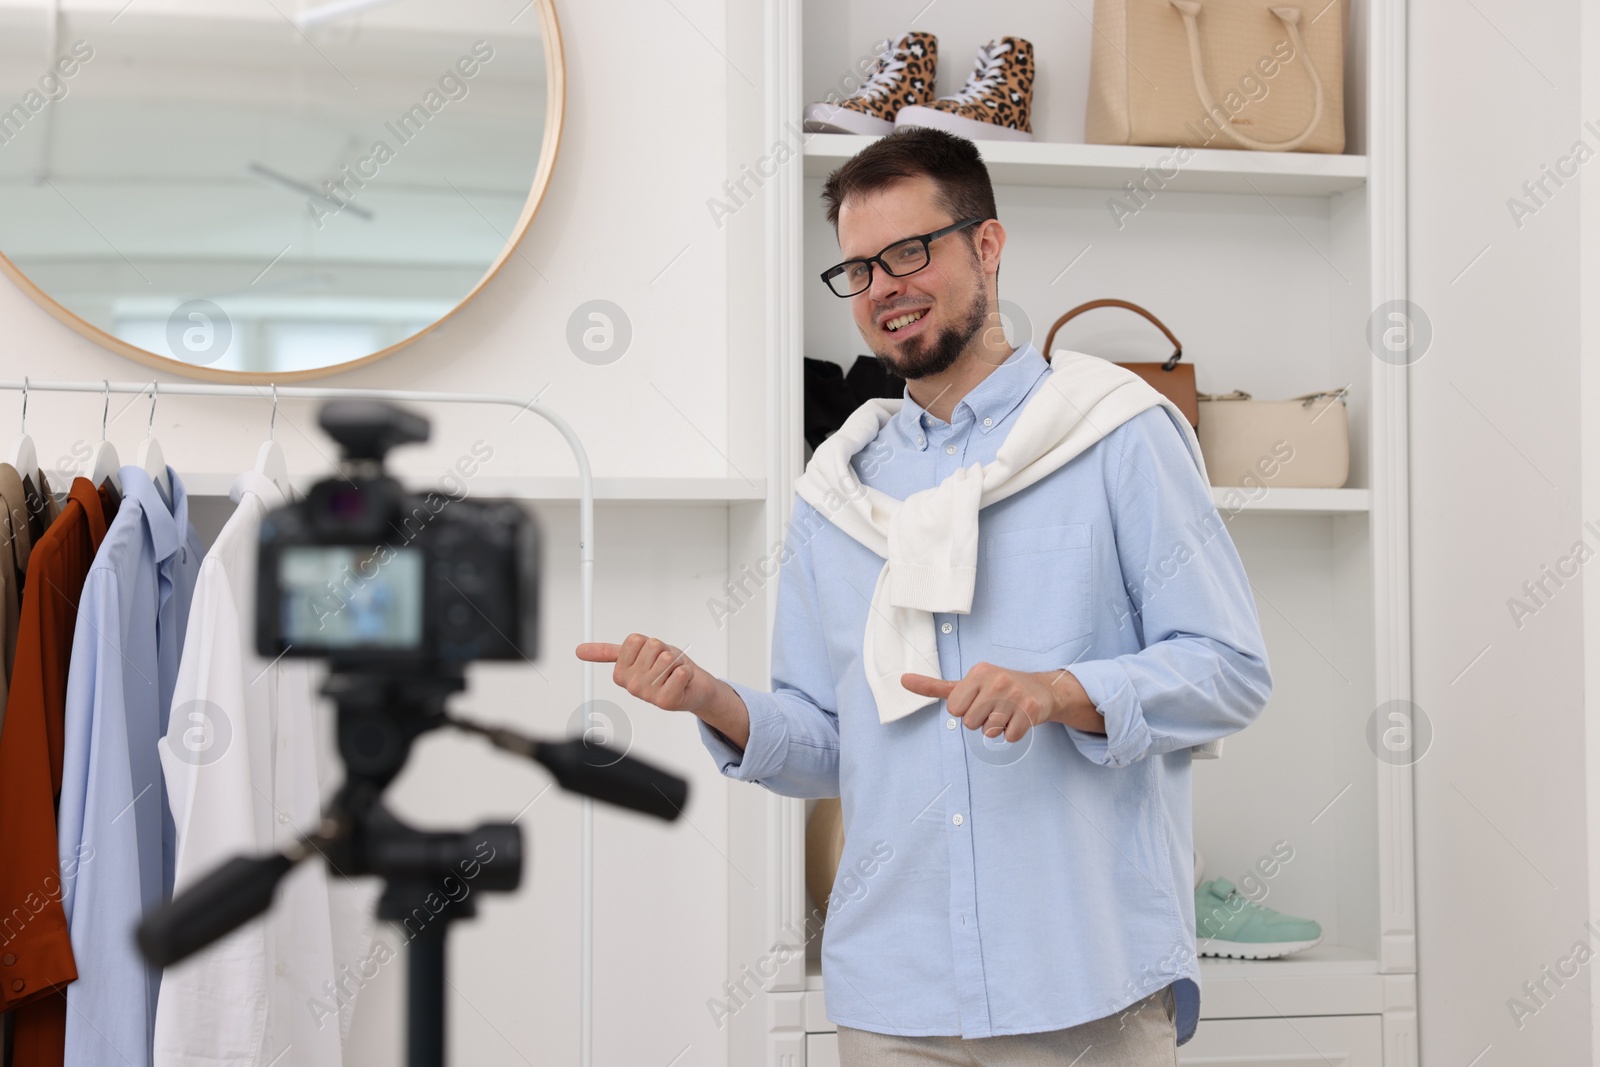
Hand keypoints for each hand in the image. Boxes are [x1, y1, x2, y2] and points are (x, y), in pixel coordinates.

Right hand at [576, 635, 717, 714]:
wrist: (693, 688)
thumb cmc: (667, 669)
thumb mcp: (638, 655)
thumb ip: (608, 651)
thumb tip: (579, 650)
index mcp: (621, 673)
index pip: (635, 640)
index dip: (649, 643)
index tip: (652, 657)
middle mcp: (631, 686)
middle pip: (653, 646)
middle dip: (665, 651)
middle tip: (667, 666)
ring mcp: (648, 695)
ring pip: (667, 658)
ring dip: (677, 662)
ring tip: (674, 674)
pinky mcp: (666, 701)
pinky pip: (680, 672)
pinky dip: (686, 672)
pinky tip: (683, 682)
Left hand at [900, 662, 1104, 742]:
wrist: (1043, 689)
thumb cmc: (999, 688)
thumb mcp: (967, 684)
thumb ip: (935, 686)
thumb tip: (902, 680)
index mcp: (979, 672)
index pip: (954, 709)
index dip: (965, 710)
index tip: (977, 700)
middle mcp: (997, 680)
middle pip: (970, 723)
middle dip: (980, 720)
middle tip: (994, 707)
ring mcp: (1015, 695)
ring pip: (989, 731)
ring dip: (997, 727)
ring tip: (1007, 712)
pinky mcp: (1031, 710)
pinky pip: (1008, 737)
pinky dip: (1013, 733)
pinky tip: (1019, 718)